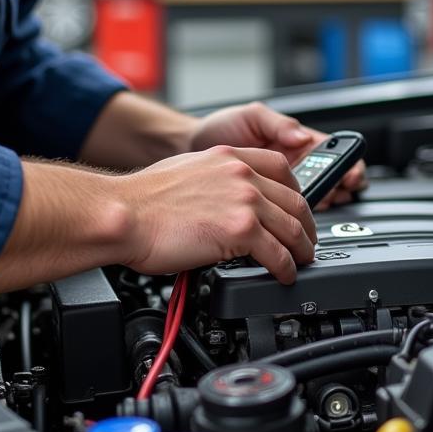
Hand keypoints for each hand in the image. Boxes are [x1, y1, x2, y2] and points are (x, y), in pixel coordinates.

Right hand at [113, 145, 316, 282]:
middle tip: (307, 241)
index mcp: (228, 157)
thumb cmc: (142, 200)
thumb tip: (221, 201)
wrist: (125, 213)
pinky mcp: (242, 229)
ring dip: (303, 250)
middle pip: (294, 199)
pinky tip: (284, 275)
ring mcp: (244, 200)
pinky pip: (279, 253)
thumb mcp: (187, 171)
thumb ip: (214, 181)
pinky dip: (287, 268)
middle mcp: (241, 173)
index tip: (297, 207)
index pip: (281, 167)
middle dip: (306, 224)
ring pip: (293, 227)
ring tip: (302, 263)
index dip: (295, 191)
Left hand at [189, 101, 366, 209]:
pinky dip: (292, 222)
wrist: (188, 150)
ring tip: (314, 209)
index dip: (347, 166)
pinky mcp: (264, 209)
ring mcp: (278, 189)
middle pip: (327, 183)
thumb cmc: (220, 128)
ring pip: (310, 203)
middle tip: (334, 195)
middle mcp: (292, 168)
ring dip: (317, 207)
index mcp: (295, 143)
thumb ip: (279, 123)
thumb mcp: (252, 116)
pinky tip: (291, 223)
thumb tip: (302, 137)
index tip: (350, 176)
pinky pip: (285, 217)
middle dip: (336, 190)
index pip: (331, 156)